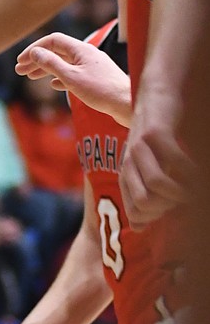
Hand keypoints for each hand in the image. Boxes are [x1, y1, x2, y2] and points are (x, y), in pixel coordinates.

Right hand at [15, 32, 131, 122]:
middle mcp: (87, 54)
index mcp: (81, 49)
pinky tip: (54, 85)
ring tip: (32, 77)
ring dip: (47, 69)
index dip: (35, 48)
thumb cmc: (102, 91)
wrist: (129, 105)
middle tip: (20, 70)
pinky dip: (60, 77)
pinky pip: (74, 73)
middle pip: (57, 52)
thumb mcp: (71, 77)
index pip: (53, 41)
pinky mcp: (98, 79)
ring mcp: (93, 66)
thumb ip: (52, 64)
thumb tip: (35, 52)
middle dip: (37, 60)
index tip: (21, 61)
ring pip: (64, 63)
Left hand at [121, 86, 193, 225]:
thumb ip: (143, 194)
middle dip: (170, 207)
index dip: (159, 219)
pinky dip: (192, 172)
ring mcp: (140, 147)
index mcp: (125, 175)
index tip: (173, 208)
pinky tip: (198, 170)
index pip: (136, 215)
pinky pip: (176, 163)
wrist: (156, 94)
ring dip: (183, 192)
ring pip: (158, 186)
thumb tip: (139, 229)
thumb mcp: (146, 167)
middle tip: (185, 197)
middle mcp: (129, 163)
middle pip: (146, 204)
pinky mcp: (156, 133)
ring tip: (194, 187)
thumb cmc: (156, 138)